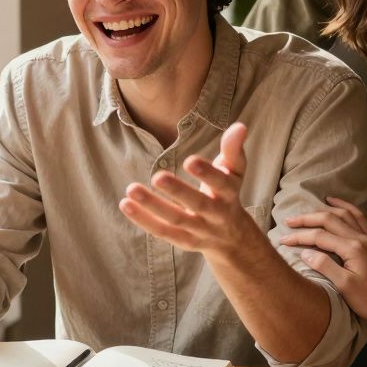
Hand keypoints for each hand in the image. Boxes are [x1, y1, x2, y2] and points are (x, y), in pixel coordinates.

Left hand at [118, 123, 259, 260]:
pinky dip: (143, 219)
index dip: (207, 174)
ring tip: (131, 189)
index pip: (221, 184)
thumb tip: (240, 126)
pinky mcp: (183, 240)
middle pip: (198, 205)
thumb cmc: (228, 194)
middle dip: (178, 192)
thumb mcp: (235, 172)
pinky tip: (125, 204)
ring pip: (176, 220)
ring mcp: (199, 231)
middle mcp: (217, 215)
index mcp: (230, 194)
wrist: (233, 239)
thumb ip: (233, 150)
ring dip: (153, 206)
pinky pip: (162, 232)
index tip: (190, 161)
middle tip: (157, 177)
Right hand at [279, 197, 366, 323]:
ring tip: (311, 207)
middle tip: (289, 220)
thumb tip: (305, 252)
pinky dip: (348, 208)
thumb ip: (324, 266)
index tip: (283, 240)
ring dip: (326, 209)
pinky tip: (340, 206)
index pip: (319, 236)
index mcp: (353, 248)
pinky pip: (359, 218)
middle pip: (330, 220)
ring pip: (345, 214)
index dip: (299, 236)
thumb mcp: (344, 286)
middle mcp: (361, 239)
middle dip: (307, 219)